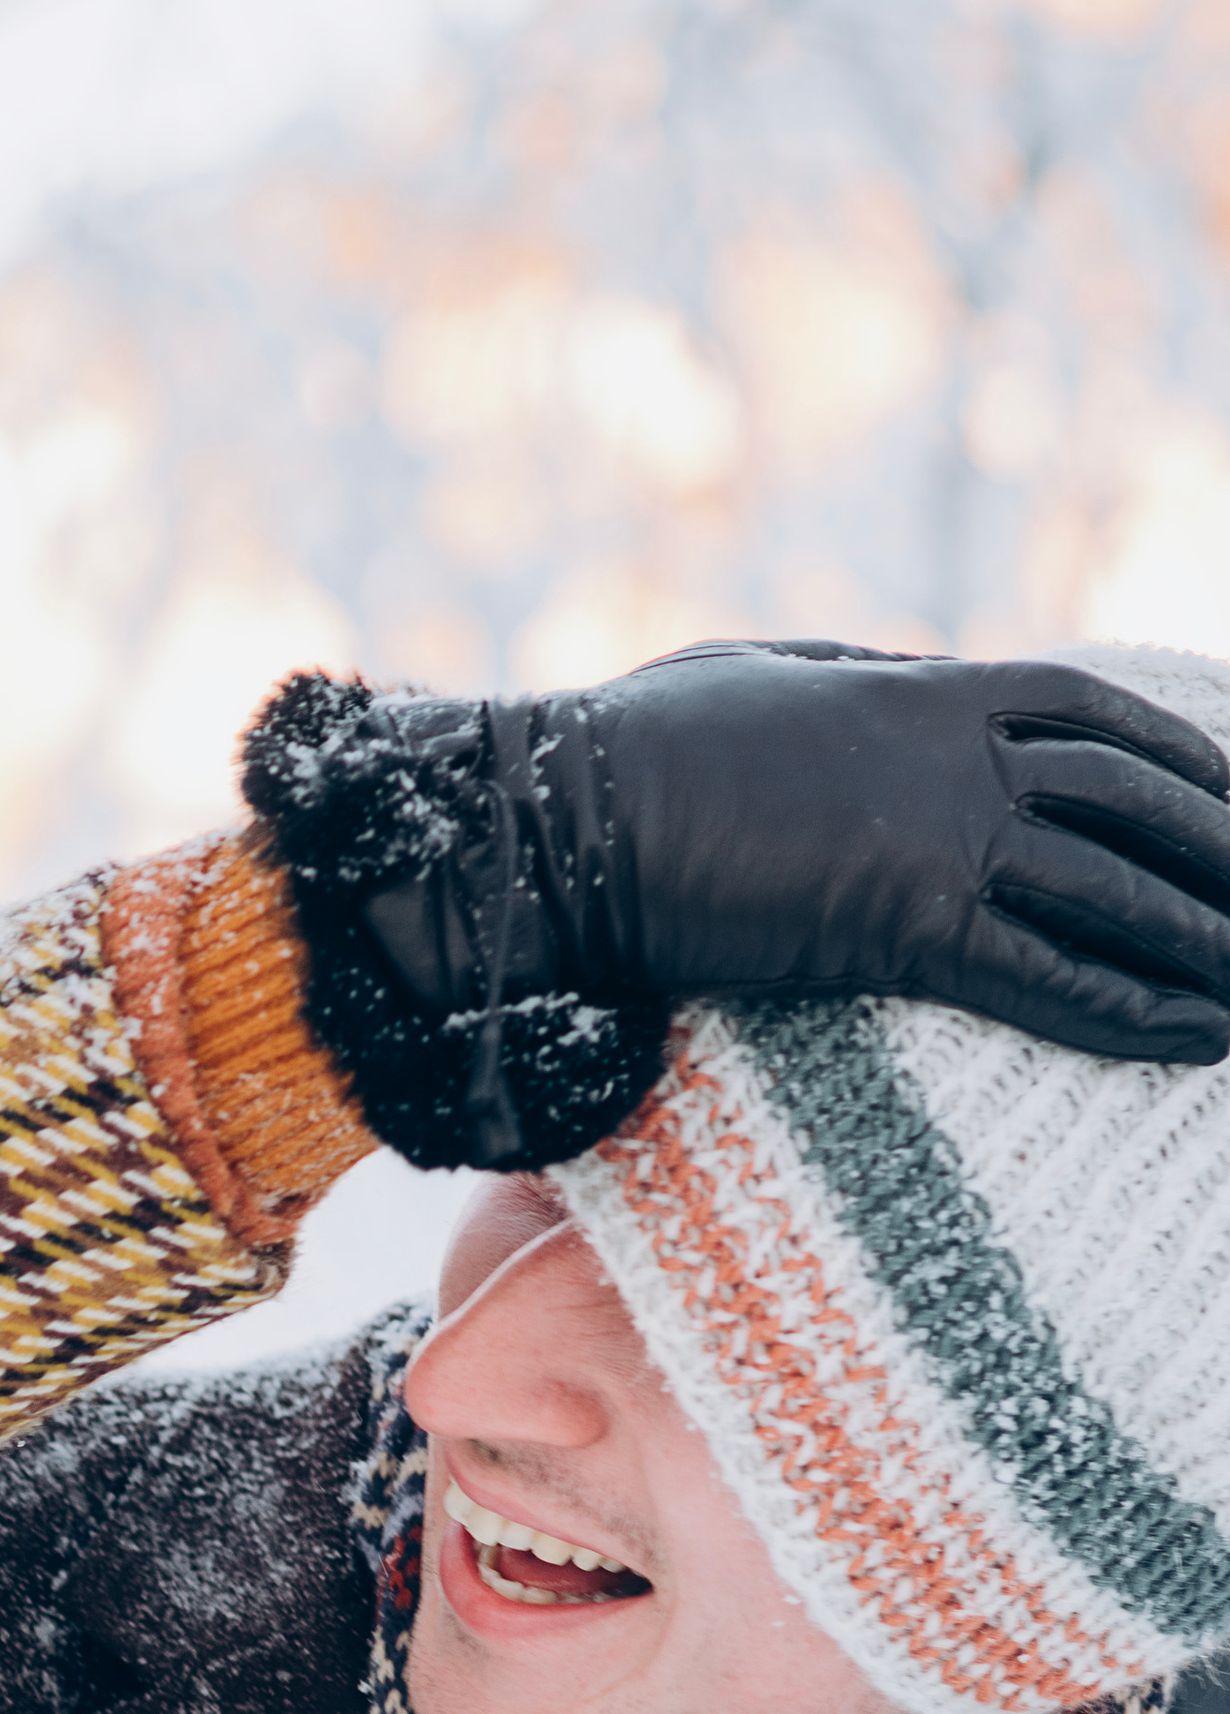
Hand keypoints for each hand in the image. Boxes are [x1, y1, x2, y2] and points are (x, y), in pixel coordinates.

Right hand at [242, 647, 1229, 1168]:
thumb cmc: (619, 751)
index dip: (1182, 758)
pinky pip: (1043, 973)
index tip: (1229, 797)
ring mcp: (931, 834)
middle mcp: (950, 752)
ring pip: (1112, 889)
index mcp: (918, 685)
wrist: (552, 819)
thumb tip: (887, 679)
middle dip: (1218, 850)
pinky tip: (1194, 1036)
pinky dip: (1129, 1006)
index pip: (1095, 713)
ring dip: (1204, 939)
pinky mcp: (896, 923)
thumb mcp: (751, 677)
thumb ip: (838, 678)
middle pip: (1132, 797)